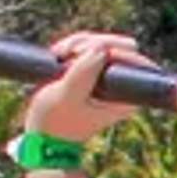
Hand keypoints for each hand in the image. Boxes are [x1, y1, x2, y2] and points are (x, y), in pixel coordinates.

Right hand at [21, 30, 144, 146]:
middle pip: (120, 47)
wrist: (41, 134)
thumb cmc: (55, 121)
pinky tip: (58, 54)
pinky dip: (74, 46)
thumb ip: (84, 73)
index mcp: (125, 98)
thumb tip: (102, 48)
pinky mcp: (93, 73)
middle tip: (67, 51)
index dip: (112, 47)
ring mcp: (107, 78)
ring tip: (59, 54)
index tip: (83, 52)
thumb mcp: (68, 96)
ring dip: (79, 43)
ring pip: (103, 45)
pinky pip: (89, 49)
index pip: (134, 61)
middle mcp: (121, 87)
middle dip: (93, 43)